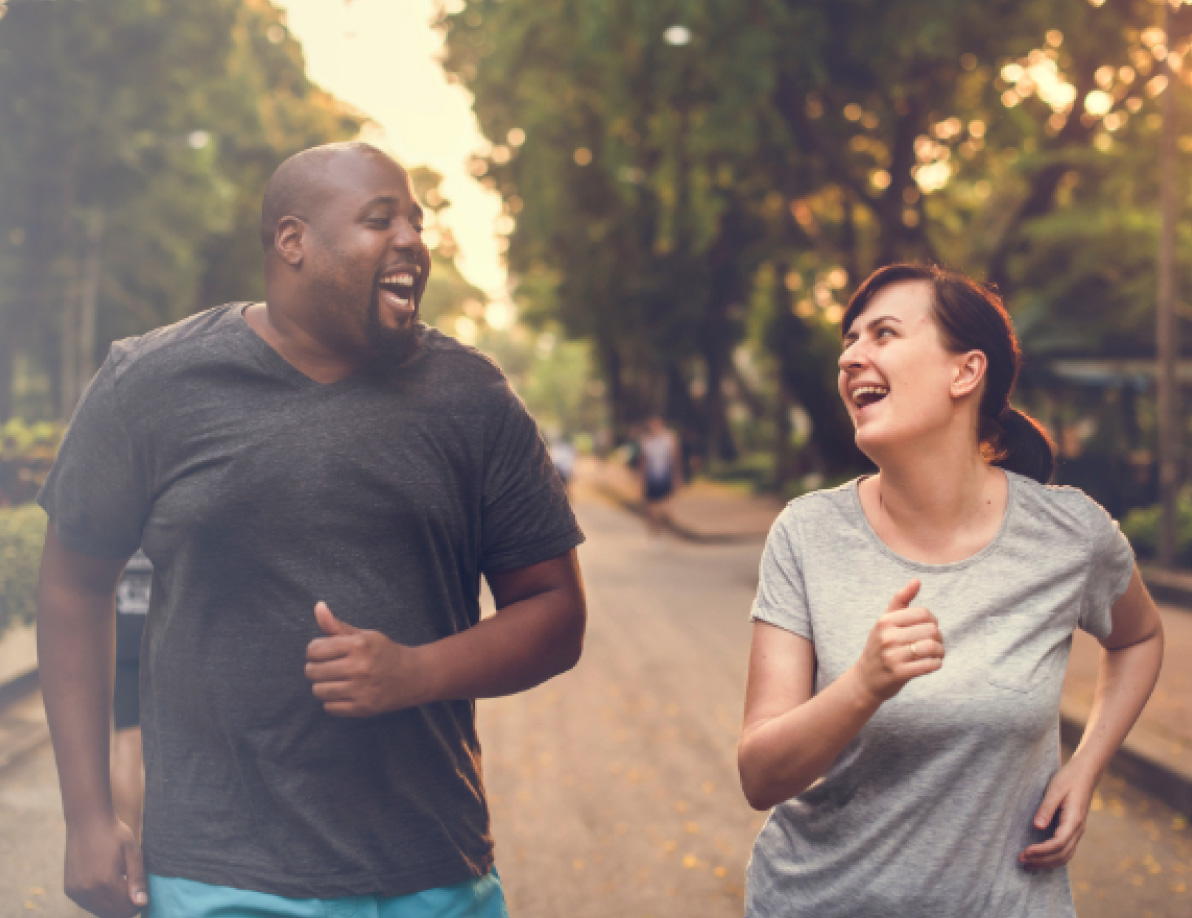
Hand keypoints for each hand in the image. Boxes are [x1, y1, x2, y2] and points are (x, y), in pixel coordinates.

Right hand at [63, 814, 146, 917]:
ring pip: (100, 911)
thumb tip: (142, 904)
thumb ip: (137, 880)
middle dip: (125, 906)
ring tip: (120, 883)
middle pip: (113, 913)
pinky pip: (88, 905)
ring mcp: (76, 891)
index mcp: (106, 881)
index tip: (141, 892)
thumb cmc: (114, 833)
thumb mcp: (133, 852)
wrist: (87, 821)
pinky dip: (99, 901)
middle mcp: (88, 890)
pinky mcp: (70, 889)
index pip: (126, 909)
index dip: (137, 904)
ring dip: (112, 904)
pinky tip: (106, 884)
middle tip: (132, 888)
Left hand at [305, 602, 427, 716]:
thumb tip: (318, 606)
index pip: (314, 649)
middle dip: (315, 668)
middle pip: (312, 671)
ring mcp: (361, 690)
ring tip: (335, 680)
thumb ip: (336, 625)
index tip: (323, 652)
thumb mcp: (364, 635)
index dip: (314, 650)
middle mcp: (360, 667)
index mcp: (359, 645)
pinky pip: (329, 707)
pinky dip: (331, 701)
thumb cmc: (383, 653)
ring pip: (318, 691)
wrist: (412, 676)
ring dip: (322, 686)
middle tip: (328, 667)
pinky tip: (343, 692)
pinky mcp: (363, 708)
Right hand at [852, 579, 943, 702]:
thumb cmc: (879, 647)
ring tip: (937, 653)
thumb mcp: (885, 622)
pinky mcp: (899, 673)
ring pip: (932, 647)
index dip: (932, 620)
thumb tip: (917, 580)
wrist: (865, 679)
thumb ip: (901, 600)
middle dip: (938, 637)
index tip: (928, 628)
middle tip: (935, 643)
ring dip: (940, 651)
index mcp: (885, 621)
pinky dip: (936, 664)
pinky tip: (933, 663)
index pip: (923, 613)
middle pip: (931, 629)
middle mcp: (887, 637)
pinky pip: (930, 665)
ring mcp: (892, 656)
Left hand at [1019, 760, 1094, 870]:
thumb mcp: (1055, 789)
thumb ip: (1046, 808)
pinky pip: (1065, 850)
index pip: (1058, 844)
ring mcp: (1077, 831)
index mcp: (1074, 820)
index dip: (1041, 851)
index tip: (1025, 852)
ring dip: (1047, 863)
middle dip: (1042, 860)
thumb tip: (1037, 827)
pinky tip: (1040, 859)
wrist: (1085, 773)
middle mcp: (1077, 829)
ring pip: (1065, 856)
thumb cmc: (1068, 779)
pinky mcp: (1072, 830)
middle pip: (1061, 854)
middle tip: (1021, 861)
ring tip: (1028, 865)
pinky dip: (1053, 858)